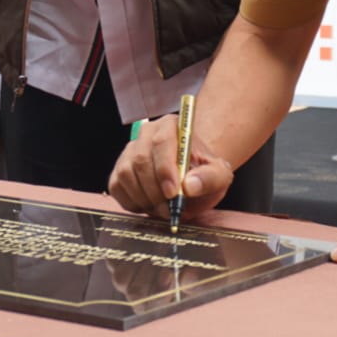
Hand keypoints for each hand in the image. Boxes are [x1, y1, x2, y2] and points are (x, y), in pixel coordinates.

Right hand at [107, 116, 234, 220]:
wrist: (192, 176)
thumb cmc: (204, 172)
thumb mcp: (219, 175)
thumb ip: (209, 178)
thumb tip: (190, 186)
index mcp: (172, 126)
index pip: (162, 141)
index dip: (164, 168)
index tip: (173, 193)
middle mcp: (147, 134)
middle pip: (140, 159)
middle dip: (155, 190)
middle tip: (170, 210)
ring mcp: (129, 151)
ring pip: (126, 174)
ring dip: (144, 199)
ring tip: (163, 210)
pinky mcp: (119, 170)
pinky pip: (117, 187)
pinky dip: (132, 203)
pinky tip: (150, 206)